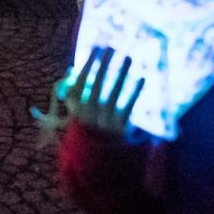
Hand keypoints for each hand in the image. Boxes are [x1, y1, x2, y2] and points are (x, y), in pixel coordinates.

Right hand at [31, 46, 145, 142]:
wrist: (94, 166)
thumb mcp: (73, 118)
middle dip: (105, 64)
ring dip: (122, 73)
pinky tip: (142, 78)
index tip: (95, 50)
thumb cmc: (84, 137)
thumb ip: (72, 97)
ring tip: (128, 57)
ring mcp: (105, 121)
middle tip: (111, 47)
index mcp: (75, 111)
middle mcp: (90, 114)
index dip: (88, 65)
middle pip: (99, 84)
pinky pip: (129, 106)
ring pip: (115, 92)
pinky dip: (135, 92)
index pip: (81, 82)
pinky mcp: (120, 128)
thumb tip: (72, 72)